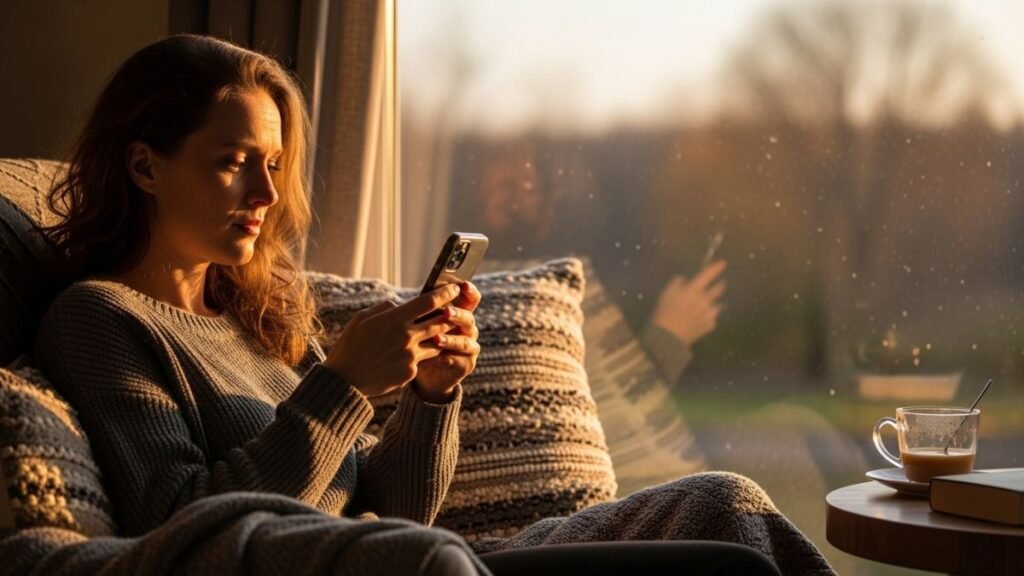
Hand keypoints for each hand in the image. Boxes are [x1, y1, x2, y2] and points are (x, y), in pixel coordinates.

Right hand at [322, 283, 465, 397]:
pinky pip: (422, 360)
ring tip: (441, 332)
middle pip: (440, 321)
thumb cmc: (350, 346)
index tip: (455, 288)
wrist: (344, 381)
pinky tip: (416, 355)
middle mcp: (406, 336)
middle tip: (457, 309)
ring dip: (440, 336)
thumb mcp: (362, 318)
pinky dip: (421, 356)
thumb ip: (385, 309)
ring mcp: (411, 356)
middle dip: (451, 315)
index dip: (445, 294)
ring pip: (437, 342)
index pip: (428, 302)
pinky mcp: (411, 372)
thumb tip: (401, 306)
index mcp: (394, 319)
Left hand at [414, 281, 481, 402]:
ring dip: (452, 338)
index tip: (463, 285)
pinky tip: (438, 357)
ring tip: (437, 339)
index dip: (469, 291)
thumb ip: (418, 312)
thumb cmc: (420, 342)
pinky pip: (461, 359)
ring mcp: (469, 346)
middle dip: (458, 314)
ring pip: (466, 340)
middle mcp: (467, 328)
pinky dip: (449, 357)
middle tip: (446, 312)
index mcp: (459, 313)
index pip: (470, 299)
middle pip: (468, 317)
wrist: (424, 373)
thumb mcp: (418, 325)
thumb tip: (395, 302)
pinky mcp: (467, 363)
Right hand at [652, 260, 725, 346]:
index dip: (716, 268)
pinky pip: (712, 318)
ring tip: (709, 305)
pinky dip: (708, 317)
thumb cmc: (665, 311)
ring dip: (714, 303)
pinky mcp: (710, 326)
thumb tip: (684, 280)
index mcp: (694, 289)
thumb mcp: (666, 292)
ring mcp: (709, 314)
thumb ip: (677, 282)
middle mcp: (705, 300)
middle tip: (719, 284)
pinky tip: (701, 320)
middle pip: (719, 289)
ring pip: (718, 305)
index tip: (723, 263)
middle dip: (720, 285)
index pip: (708, 274)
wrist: (668, 336)